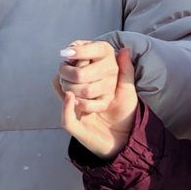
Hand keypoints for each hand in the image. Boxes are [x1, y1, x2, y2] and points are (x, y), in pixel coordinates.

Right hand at [56, 40, 137, 158]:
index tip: (81, 51)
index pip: (72, 73)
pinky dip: (66, 107)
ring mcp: (75, 115)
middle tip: (76, 62)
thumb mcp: (126, 90)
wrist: (128, 140)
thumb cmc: (124, 115)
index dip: (76, 60)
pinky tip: (70, 95)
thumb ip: (125, 71)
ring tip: (74, 73)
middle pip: (64, 82)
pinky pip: (66, 119)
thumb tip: (124, 50)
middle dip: (70, 71)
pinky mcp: (77, 130)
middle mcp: (77, 102)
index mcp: (85, 90)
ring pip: (62, 97)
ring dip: (67, 85)